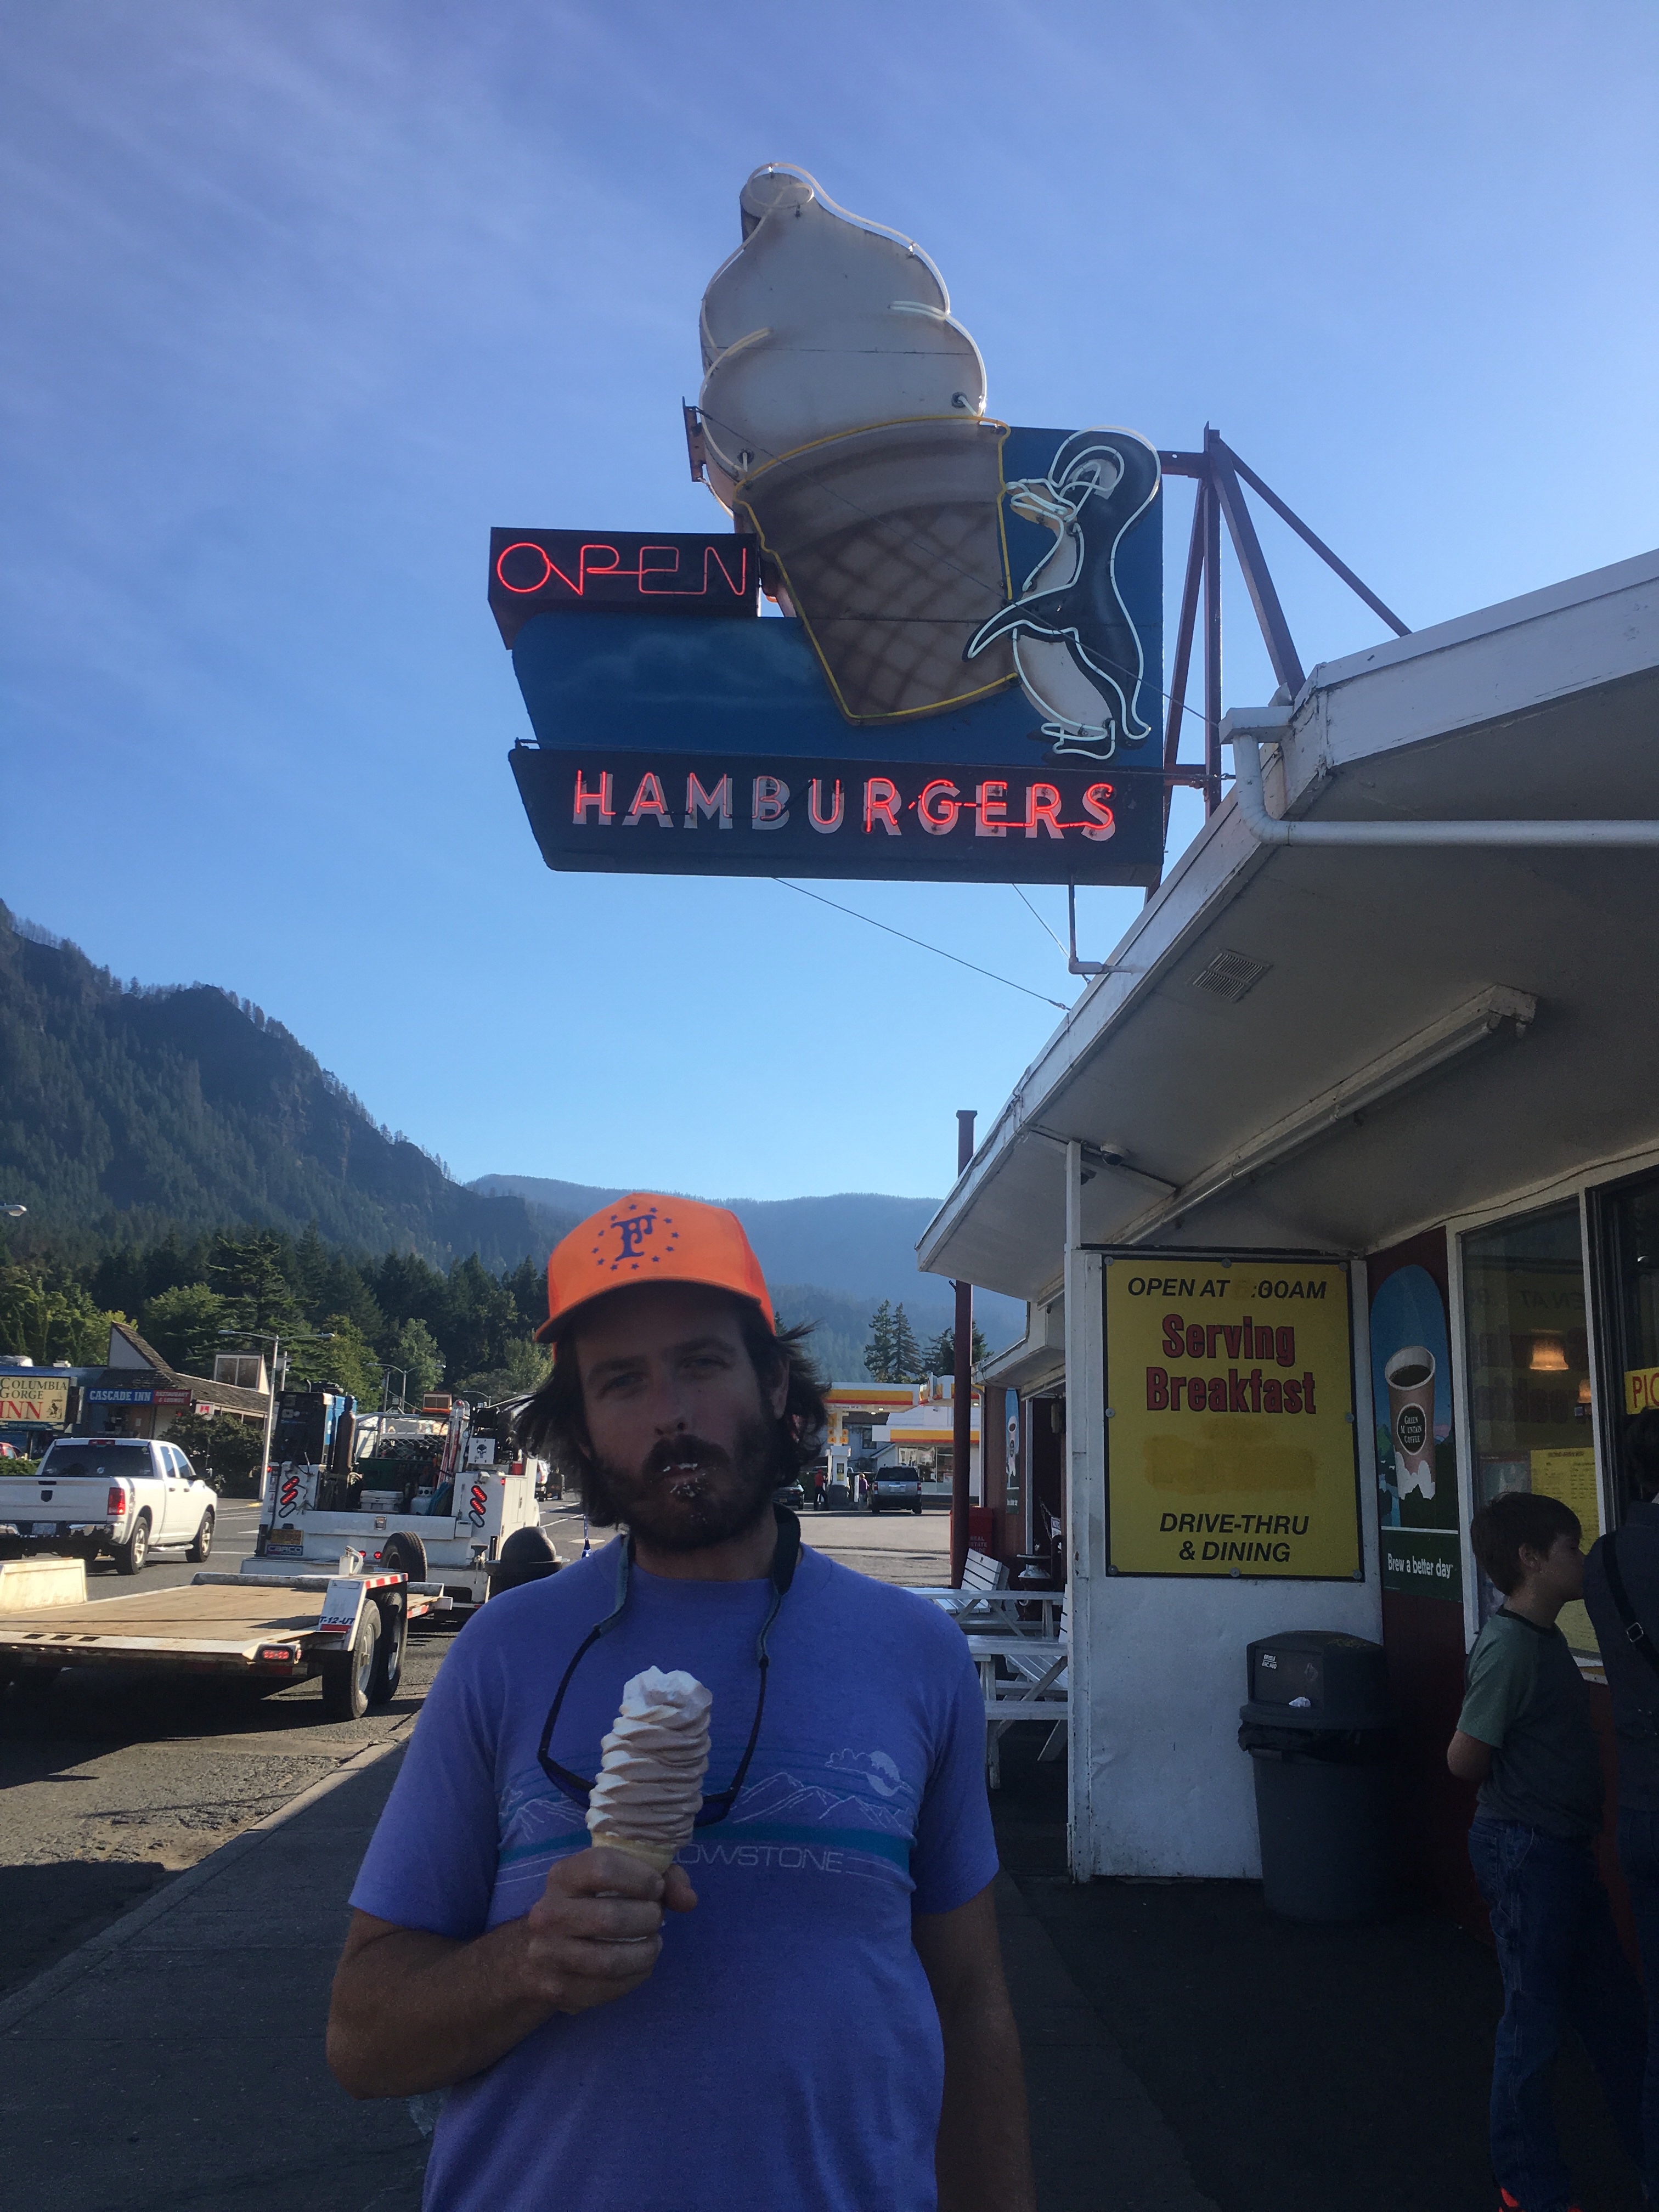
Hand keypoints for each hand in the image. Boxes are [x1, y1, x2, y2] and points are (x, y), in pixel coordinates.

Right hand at [518, 1846, 697, 2015]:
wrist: (538, 1951)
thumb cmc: (592, 1902)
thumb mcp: (620, 1877)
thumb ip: (663, 1878)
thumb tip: (689, 1901)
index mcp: (563, 1876)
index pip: (603, 1868)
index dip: (641, 1877)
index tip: (655, 1888)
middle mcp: (547, 1914)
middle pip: (610, 1918)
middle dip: (647, 1919)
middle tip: (655, 1918)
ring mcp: (548, 1955)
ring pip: (610, 1961)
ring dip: (644, 1953)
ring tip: (652, 1944)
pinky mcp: (558, 1990)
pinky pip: (607, 1990)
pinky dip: (634, 1978)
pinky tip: (639, 1965)